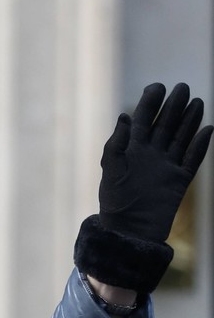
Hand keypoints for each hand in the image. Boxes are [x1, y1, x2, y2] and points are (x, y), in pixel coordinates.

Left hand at [98, 82, 212, 243]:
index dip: (149, 104)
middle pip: (164, 126)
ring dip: (189, 121)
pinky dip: (200, 146)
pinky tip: (208, 129)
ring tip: (197, 102)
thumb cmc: (115, 201)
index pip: (141, 121)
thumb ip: (116, 144)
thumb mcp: (111, 169)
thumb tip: (124, 116)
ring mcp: (165, 167)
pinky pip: (192, 159)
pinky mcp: (179, 180)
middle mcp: (149, 156)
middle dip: (172, 106)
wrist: (130, 230)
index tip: (157, 87)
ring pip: (180, 138)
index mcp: (130, 151)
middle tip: (182, 87)